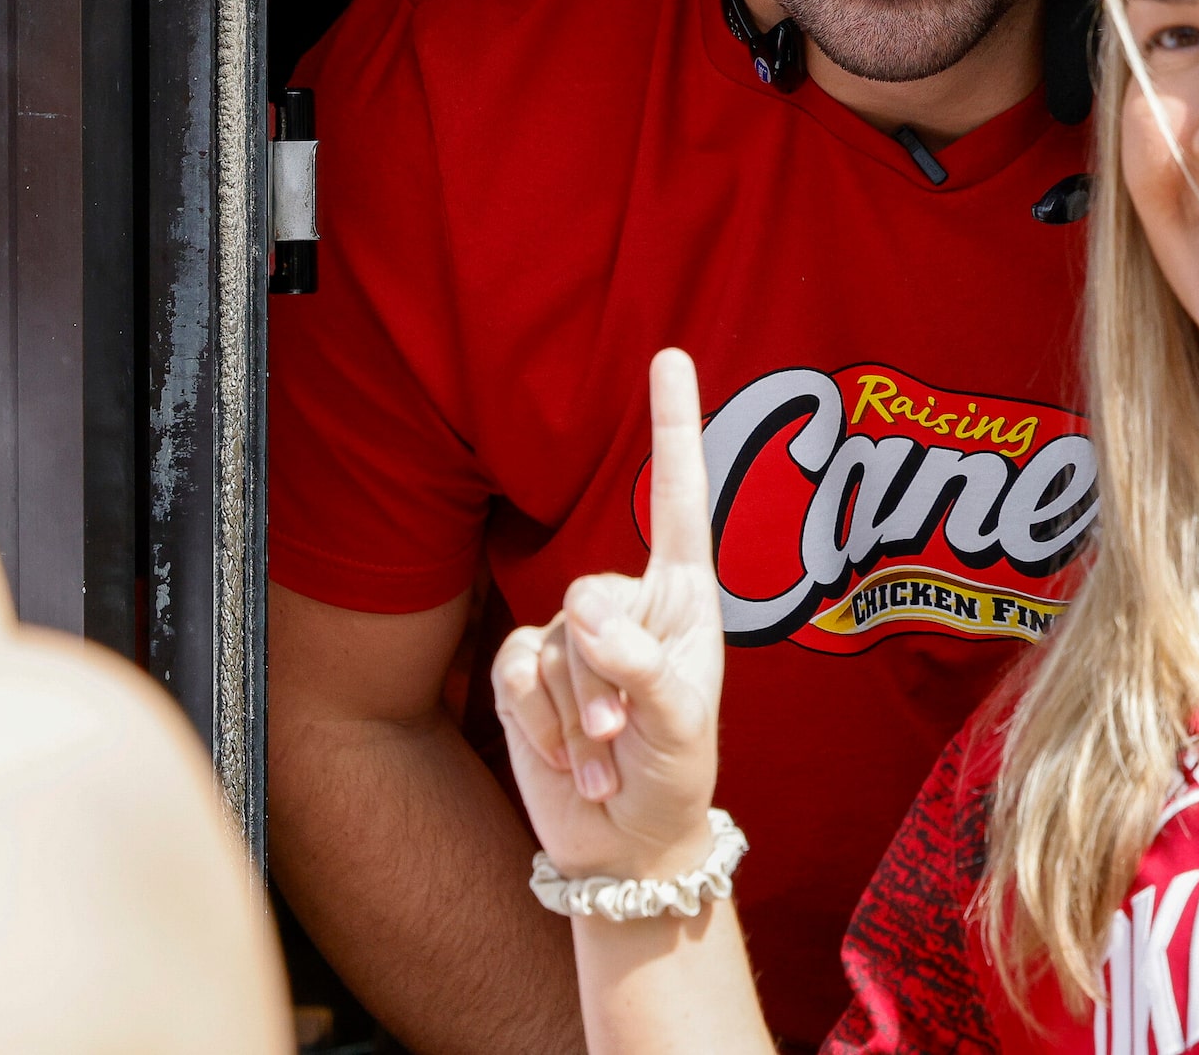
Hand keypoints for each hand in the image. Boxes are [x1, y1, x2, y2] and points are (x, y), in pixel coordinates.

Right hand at [493, 349, 722, 881]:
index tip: (670, 354)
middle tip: (622, 730)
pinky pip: (514, 673)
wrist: (623, 843)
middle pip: (589, 596)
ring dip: (573, 714)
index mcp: (684, 598)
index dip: (672, 427)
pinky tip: (567, 756)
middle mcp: (628, 604)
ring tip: (604, 754)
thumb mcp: (682, 731)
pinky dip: (539, 724)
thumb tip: (590, 627)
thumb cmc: (675, 779)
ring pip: (549, 643)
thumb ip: (646, 672)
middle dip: (601, 673)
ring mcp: (571, 636)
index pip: (676, 499)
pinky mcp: (524, 670)